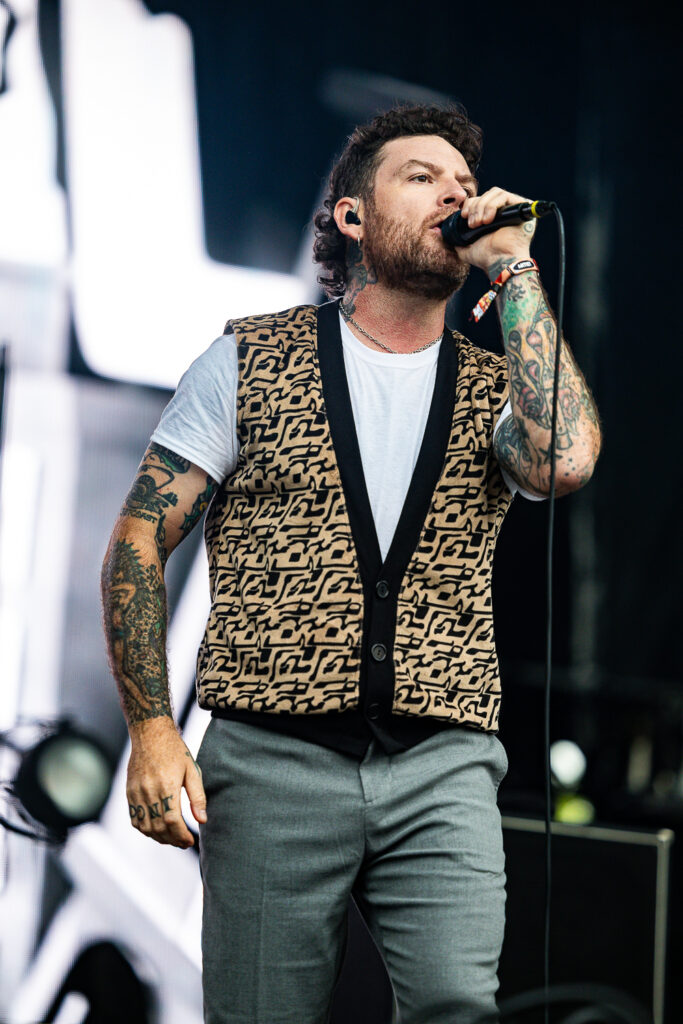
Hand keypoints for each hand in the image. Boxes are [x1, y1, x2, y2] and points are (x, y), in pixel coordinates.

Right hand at [126, 717, 206, 848]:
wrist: (150, 733)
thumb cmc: (174, 750)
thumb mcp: (192, 769)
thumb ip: (198, 796)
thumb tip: (202, 819)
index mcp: (168, 785)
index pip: (173, 821)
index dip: (182, 836)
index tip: (190, 841)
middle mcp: (149, 791)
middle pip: (159, 828)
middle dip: (173, 840)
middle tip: (184, 843)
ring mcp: (137, 793)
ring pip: (145, 827)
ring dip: (159, 838)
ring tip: (172, 839)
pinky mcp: (129, 792)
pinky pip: (134, 819)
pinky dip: (145, 830)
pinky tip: (156, 830)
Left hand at [456, 187, 535, 272]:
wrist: (499, 263)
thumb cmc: (487, 258)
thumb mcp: (467, 248)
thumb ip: (459, 240)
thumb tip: (447, 235)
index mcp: (494, 217)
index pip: (481, 200)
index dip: (470, 205)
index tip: (464, 217)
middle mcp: (506, 211)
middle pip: (486, 195)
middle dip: (475, 207)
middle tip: (472, 224)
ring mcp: (514, 208)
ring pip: (494, 193)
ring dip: (482, 207)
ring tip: (479, 224)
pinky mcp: (521, 206)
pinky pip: (504, 195)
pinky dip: (491, 206)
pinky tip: (487, 220)